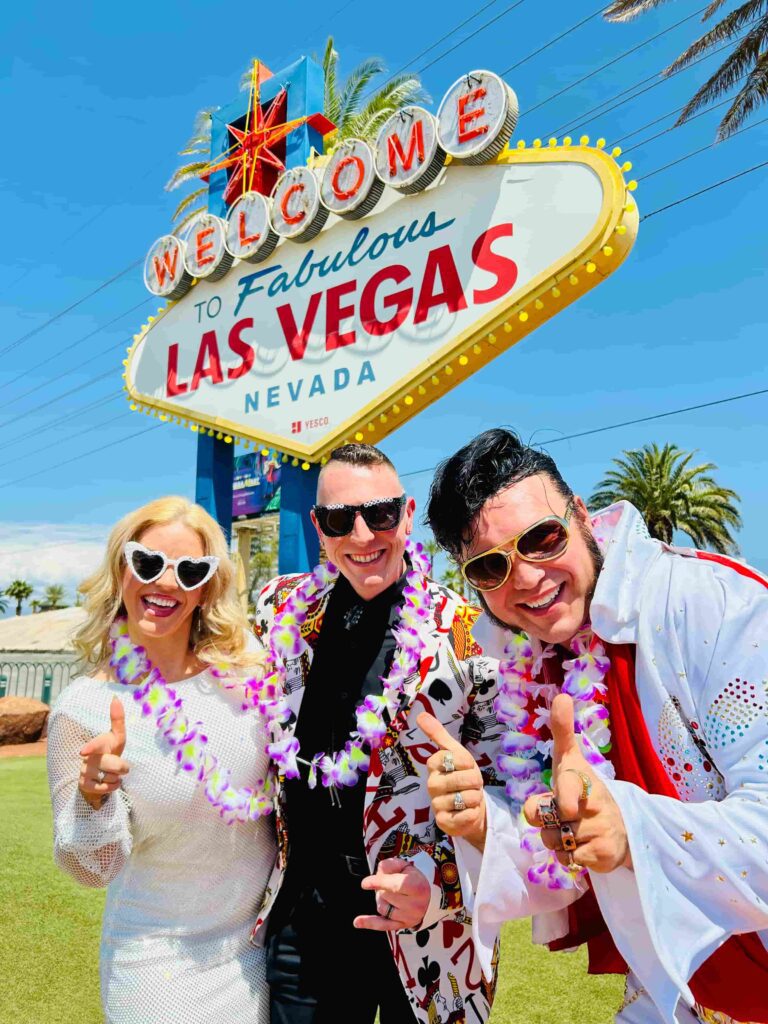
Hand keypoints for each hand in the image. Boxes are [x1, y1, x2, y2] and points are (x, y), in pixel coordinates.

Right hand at [78, 698, 128, 809]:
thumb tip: (115, 698)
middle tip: (121, 766)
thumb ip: (117, 719)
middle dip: (122, 766)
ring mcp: (83, 771)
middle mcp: (87, 757)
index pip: (94, 745)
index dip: (91, 748)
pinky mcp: (83, 785)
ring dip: (116, 777)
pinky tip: (108, 782)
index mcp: (97, 744)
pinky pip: (105, 789)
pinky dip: (112, 787)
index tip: (84, 751)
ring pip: (110, 777)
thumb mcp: (117, 737)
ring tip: (111, 773)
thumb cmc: (111, 751)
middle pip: (114, 764)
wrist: (100, 772)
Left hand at [354, 857, 430, 930]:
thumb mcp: (405, 865)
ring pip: (382, 908)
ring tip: (391, 894)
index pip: (395, 886)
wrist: (428, 896)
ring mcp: (409, 918)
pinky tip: (357, 922)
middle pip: (386, 896)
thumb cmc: (414, 878)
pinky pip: (382, 925)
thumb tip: (376, 877)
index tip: (365, 884)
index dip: (378, 883)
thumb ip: (390, 865)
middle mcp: (415, 905)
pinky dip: (369, 923)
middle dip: (382, 887)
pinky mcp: (402, 926)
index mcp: (418, 887)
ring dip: (381, 899)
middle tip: (389, 883)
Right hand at [418, 711, 486, 850]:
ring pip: (468, 798)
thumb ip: (438, 733)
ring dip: (475, 798)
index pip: (455, 758)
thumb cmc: (463, 775)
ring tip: (469, 798)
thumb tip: (420, 714)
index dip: (468, 763)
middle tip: (471, 785)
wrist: (470, 806)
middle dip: (475, 782)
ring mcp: (436, 805)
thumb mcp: (455, 752)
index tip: (466, 767)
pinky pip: (467, 815)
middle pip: (464, 779)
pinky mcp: (443, 823)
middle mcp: (431, 784)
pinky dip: (473, 813)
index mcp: (433, 765)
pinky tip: (468, 812)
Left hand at [523, 694, 629, 872]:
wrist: (622, 829)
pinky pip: (568, 861)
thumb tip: (562, 695)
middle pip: (546, 822)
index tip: (568, 807)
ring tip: (575, 831)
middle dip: (548, 824)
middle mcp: (593, 804)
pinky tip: (584, 847)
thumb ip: (562, 732)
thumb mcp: (571, 761)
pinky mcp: (602, 854)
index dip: (565, 799)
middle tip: (565, 817)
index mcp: (581, 779)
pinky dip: (570, 858)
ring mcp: (600, 830)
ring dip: (557, 841)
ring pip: (554, 843)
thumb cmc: (586, 792)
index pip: (569, 786)